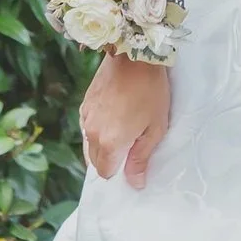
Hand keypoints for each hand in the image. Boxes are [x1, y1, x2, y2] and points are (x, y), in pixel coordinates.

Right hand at [82, 56, 170, 189]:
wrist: (135, 56)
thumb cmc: (151, 92)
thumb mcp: (155, 128)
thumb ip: (141, 158)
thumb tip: (135, 184)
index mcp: (110, 143)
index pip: (106, 173)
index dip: (119, 171)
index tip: (132, 159)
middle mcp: (92, 133)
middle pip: (95, 161)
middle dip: (110, 160)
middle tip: (130, 145)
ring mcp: (85, 117)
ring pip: (89, 144)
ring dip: (102, 145)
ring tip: (122, 129)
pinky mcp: (84, 103)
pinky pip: (86, 127)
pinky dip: (96, 129)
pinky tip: (113, 118)